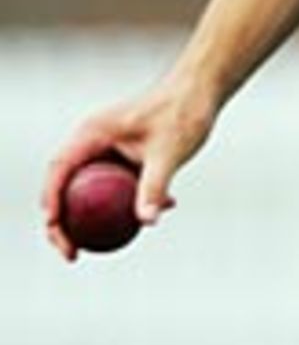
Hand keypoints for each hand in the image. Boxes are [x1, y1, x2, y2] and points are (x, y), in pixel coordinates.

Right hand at [42, 79, 218, 261]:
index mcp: (93, 132)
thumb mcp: (169, 152)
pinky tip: (157, 214)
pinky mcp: (125, 155)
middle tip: (72, 254)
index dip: (51, 201)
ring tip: (97, 249)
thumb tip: (147, 222)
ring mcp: (108, 148)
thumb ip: (154, 186)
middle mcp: (94, 140)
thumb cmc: (184, 112)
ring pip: (90, 189)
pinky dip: (126, 203)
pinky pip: (115, 186)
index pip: (59, 169)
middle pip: (65, 185)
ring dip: (94, 219)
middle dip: (64, 223)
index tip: (55, 229)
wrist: (203, 90)